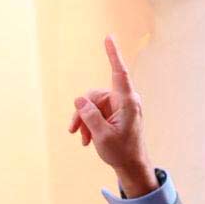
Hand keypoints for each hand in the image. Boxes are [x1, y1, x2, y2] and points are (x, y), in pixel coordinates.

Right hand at [68, 36, 157, 196]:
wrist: (131, 166)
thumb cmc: (121, 151)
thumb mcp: (101, 135)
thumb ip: (90, 115)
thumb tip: (79, 99)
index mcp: (127, 102)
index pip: (119, 73)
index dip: (113, 55)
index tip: (108, 37)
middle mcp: (124, 101)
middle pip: (95, 95)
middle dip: (82, 112)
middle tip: (73, 131)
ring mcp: (119, 107)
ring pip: (93, 104)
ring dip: (85, 121)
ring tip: (82, 139)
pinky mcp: (115, 113)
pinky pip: (96, 111)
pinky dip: (90, 123)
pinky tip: (87, 138)